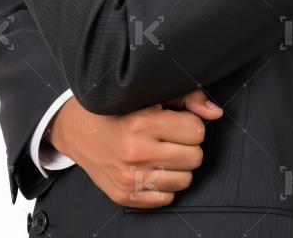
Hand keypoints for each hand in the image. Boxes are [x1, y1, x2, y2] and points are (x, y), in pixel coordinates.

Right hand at [46, 90, 222, 207]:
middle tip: (170, 137)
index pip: (196, 130)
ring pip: (185, 180)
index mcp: (142, 121)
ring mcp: (130, 177)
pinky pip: (167, 197)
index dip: (190, 123)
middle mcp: (136, 151)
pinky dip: (164, 184)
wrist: (77, 129)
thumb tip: (215, 113)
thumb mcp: (148, 94)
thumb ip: (186, 98)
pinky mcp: (125, 196)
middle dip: (187, 145)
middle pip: (195, 157)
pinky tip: (150, 167)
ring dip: (178, 166)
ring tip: (161, 151)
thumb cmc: (117, 108)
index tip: (177, 120)